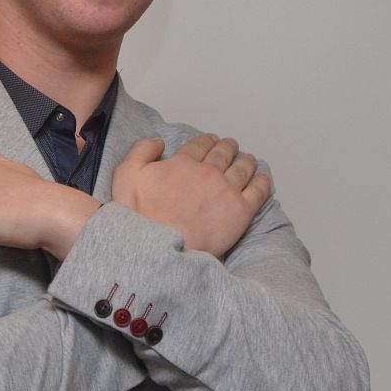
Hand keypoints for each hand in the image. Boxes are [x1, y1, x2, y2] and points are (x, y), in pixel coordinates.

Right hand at [111, 133, 272, 258]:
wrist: (160, 250)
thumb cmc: (141, 217)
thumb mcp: (127, 176)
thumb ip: (140, 151)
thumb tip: (157, 141)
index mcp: (183, 162)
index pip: (200, 145)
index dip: (207, 140)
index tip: (211, 141)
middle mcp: (208, 172)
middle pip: (224, 153)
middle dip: (228, 147)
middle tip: (231, 147)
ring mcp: (227, 191)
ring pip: (243, 168)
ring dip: (246, 161)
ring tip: (249, 160)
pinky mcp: (241, 211)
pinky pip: (258, 191)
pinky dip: (262, 182)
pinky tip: (263, 179)